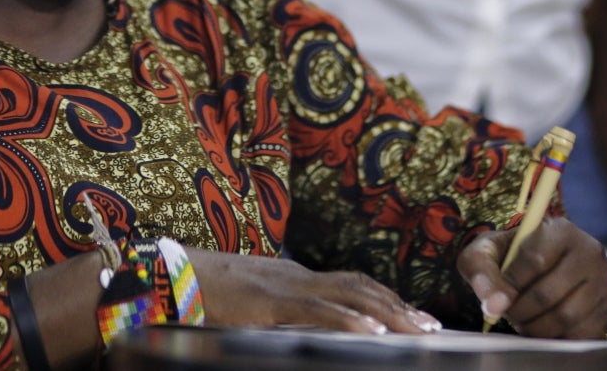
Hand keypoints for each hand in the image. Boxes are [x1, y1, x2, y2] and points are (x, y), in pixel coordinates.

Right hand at [188, 249, 441, 334]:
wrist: (174, 274)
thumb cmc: (206, 292)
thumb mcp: (251, 302)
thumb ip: (279, 310)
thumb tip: (300, 326)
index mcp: (294, 276)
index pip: (352, 283)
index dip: (386, 298)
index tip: (413, 315)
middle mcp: (297, 275)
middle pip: (360, 286)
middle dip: (399, 306)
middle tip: (433, 326)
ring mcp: (285, 285)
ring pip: (348, 295)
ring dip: (388, 312)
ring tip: (418, 330)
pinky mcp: (271, 300)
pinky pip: (318, 310)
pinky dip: (349, 319)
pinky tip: (374, 331)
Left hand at [458, 217, 606, 337]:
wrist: (543, 268)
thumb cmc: (511, 257)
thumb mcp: (488, 252)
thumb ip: (482, 271)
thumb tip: (492, 305)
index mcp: (559, 230)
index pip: (534, 260)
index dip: (510, 285)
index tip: (496, 298)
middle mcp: (590, 251)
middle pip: (548, 293)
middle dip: (520, 310)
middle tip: (507, 314)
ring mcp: (605, 281)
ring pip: (565, 316)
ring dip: (536, 327)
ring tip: (522, 321)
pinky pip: (581, 334)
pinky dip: (557, 337)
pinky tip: (543, 327)